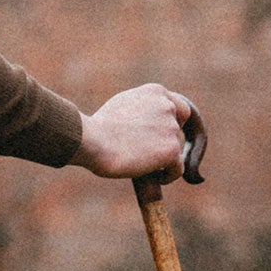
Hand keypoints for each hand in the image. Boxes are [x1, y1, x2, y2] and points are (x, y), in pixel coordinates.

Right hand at [72, 84, 196, 180]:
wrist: (92, 140)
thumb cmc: (97, 128)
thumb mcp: (121, 106)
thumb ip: (140, 109)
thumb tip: (147, 123)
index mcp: (155, 92)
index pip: (176, 106)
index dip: (170, 121)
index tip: (161, 134)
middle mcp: (167, 106)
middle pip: (178, 126)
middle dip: (169, 138)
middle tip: (154, 151)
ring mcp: (171, 127)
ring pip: (176, 148)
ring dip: (164, 158)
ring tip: (143, 166)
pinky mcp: (171, 149)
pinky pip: (178, 167)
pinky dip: (169, 175)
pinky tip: (157, 178)